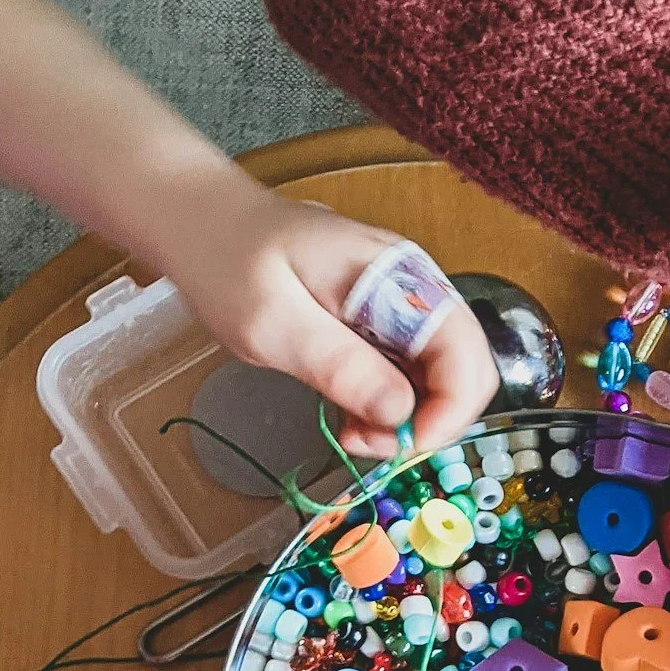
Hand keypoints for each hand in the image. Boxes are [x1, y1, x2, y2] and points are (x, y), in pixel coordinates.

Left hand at [158, 175, 498, 457]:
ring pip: (444, 382)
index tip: (402, 446)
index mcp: (397, 275)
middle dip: (432, 421)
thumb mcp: (269, 320)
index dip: (449, 408)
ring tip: (352, 433)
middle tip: (368, 443)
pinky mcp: (388, 328)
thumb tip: (399, 412)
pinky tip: (352, 419)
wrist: (202, 224)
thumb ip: (337, 364)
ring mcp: (405, 308)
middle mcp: (416, 289)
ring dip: (410, 422)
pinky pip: (413, 380)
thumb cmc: (228, 262)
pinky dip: (393, 412)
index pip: (463, 349)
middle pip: (467, 370)